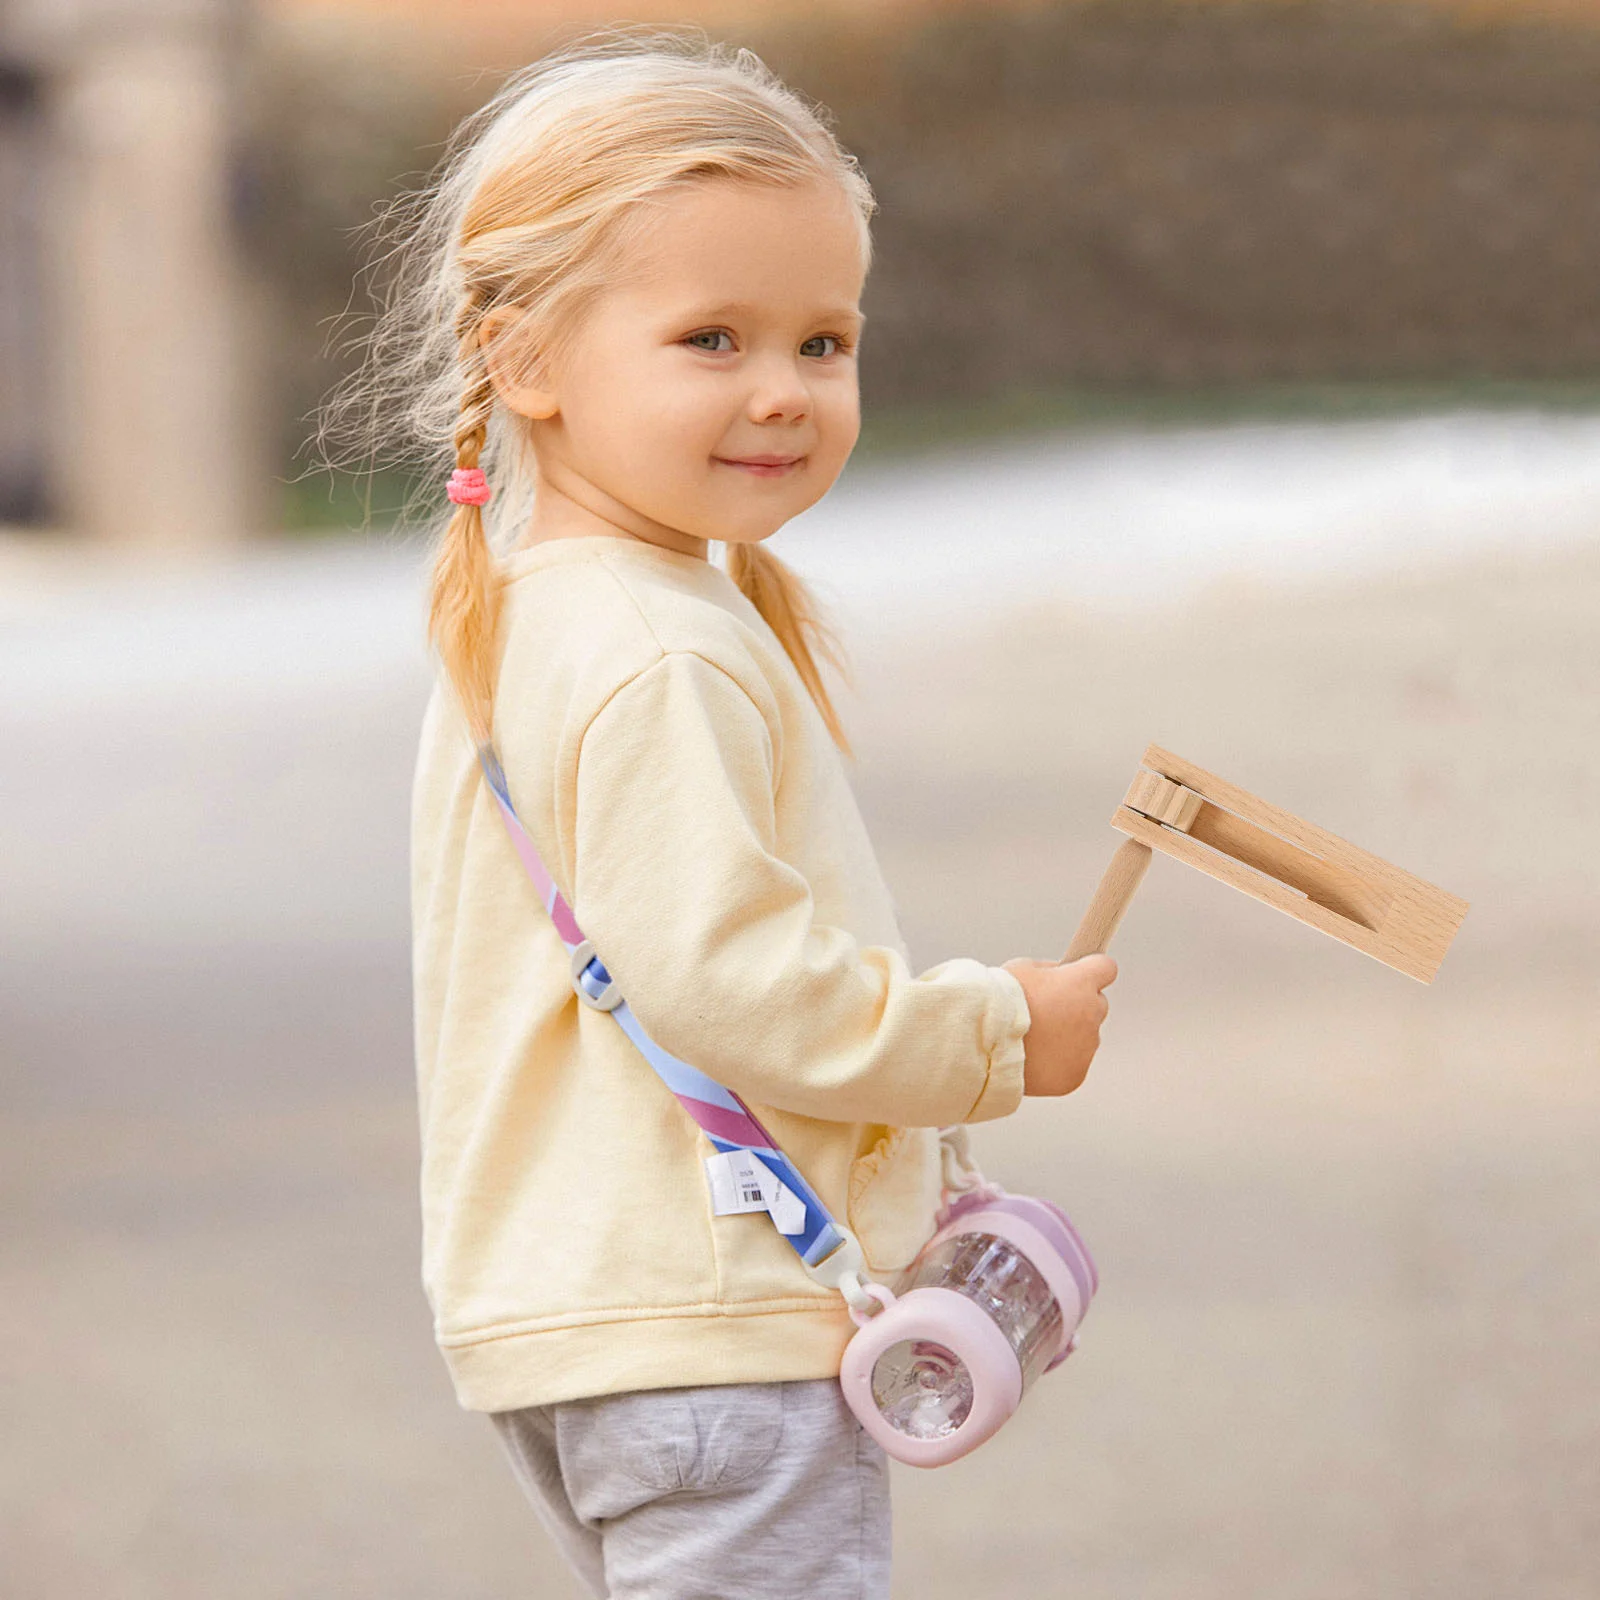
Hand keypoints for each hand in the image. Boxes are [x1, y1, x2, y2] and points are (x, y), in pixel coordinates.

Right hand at [1002, 954, 1117, 1096]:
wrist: (984, 1044)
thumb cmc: (999, 1003)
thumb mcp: (1023, 968)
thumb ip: (1050, 971)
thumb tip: (1060, 976)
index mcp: (1080, 983)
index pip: (1106, 967)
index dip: (1092, 970)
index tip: (1082, 974)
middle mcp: (1091, 1014)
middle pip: (1096, 1005)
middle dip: (1076, 1005)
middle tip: (1046, 1010)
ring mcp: (1086, 1048)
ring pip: (1085, 1037)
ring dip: (1067, 1035)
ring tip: (1033, 1037)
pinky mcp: (1075, 1075)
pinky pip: (1073, 1064)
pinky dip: (1058, 1061)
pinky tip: (1034, 1057)